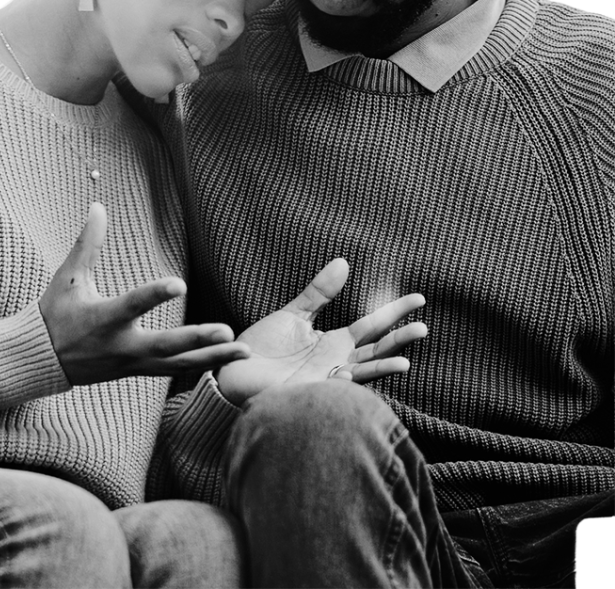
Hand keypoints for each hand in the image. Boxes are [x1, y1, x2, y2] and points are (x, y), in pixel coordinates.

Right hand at [40, 204, 250, 383]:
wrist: (40, 359)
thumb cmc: (54, 313)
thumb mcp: (68, 277)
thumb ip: (87, 242)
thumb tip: (98, 206)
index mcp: (103, 319)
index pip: (132, 305)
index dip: (155, 294)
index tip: (180, 284)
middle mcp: (120, 345)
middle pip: (165, 346)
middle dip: (197, 340)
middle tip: (227, 332)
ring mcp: (130, 363)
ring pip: (176, 364)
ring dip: (211, 357)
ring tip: (243, 351)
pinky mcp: (136, 372)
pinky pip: (173, 371)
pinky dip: (199, 366)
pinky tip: (224, 359)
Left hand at [216, 258, 426, 405]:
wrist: (234, 370)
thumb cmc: (263, 346)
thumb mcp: (293, 315)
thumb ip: (318, 292)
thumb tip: (344, 262)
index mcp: (335, 342)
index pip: (373, 324)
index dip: (395, 311)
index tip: (419, 298)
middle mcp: (337, 362)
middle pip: (377, 350)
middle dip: (400, 341)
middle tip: (423, 327)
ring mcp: (326, 380)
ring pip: (362, 374)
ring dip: (382, 369)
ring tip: (404, 363)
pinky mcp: (310, 393)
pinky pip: (331, 390)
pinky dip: (341, 383)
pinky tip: (345, 372)